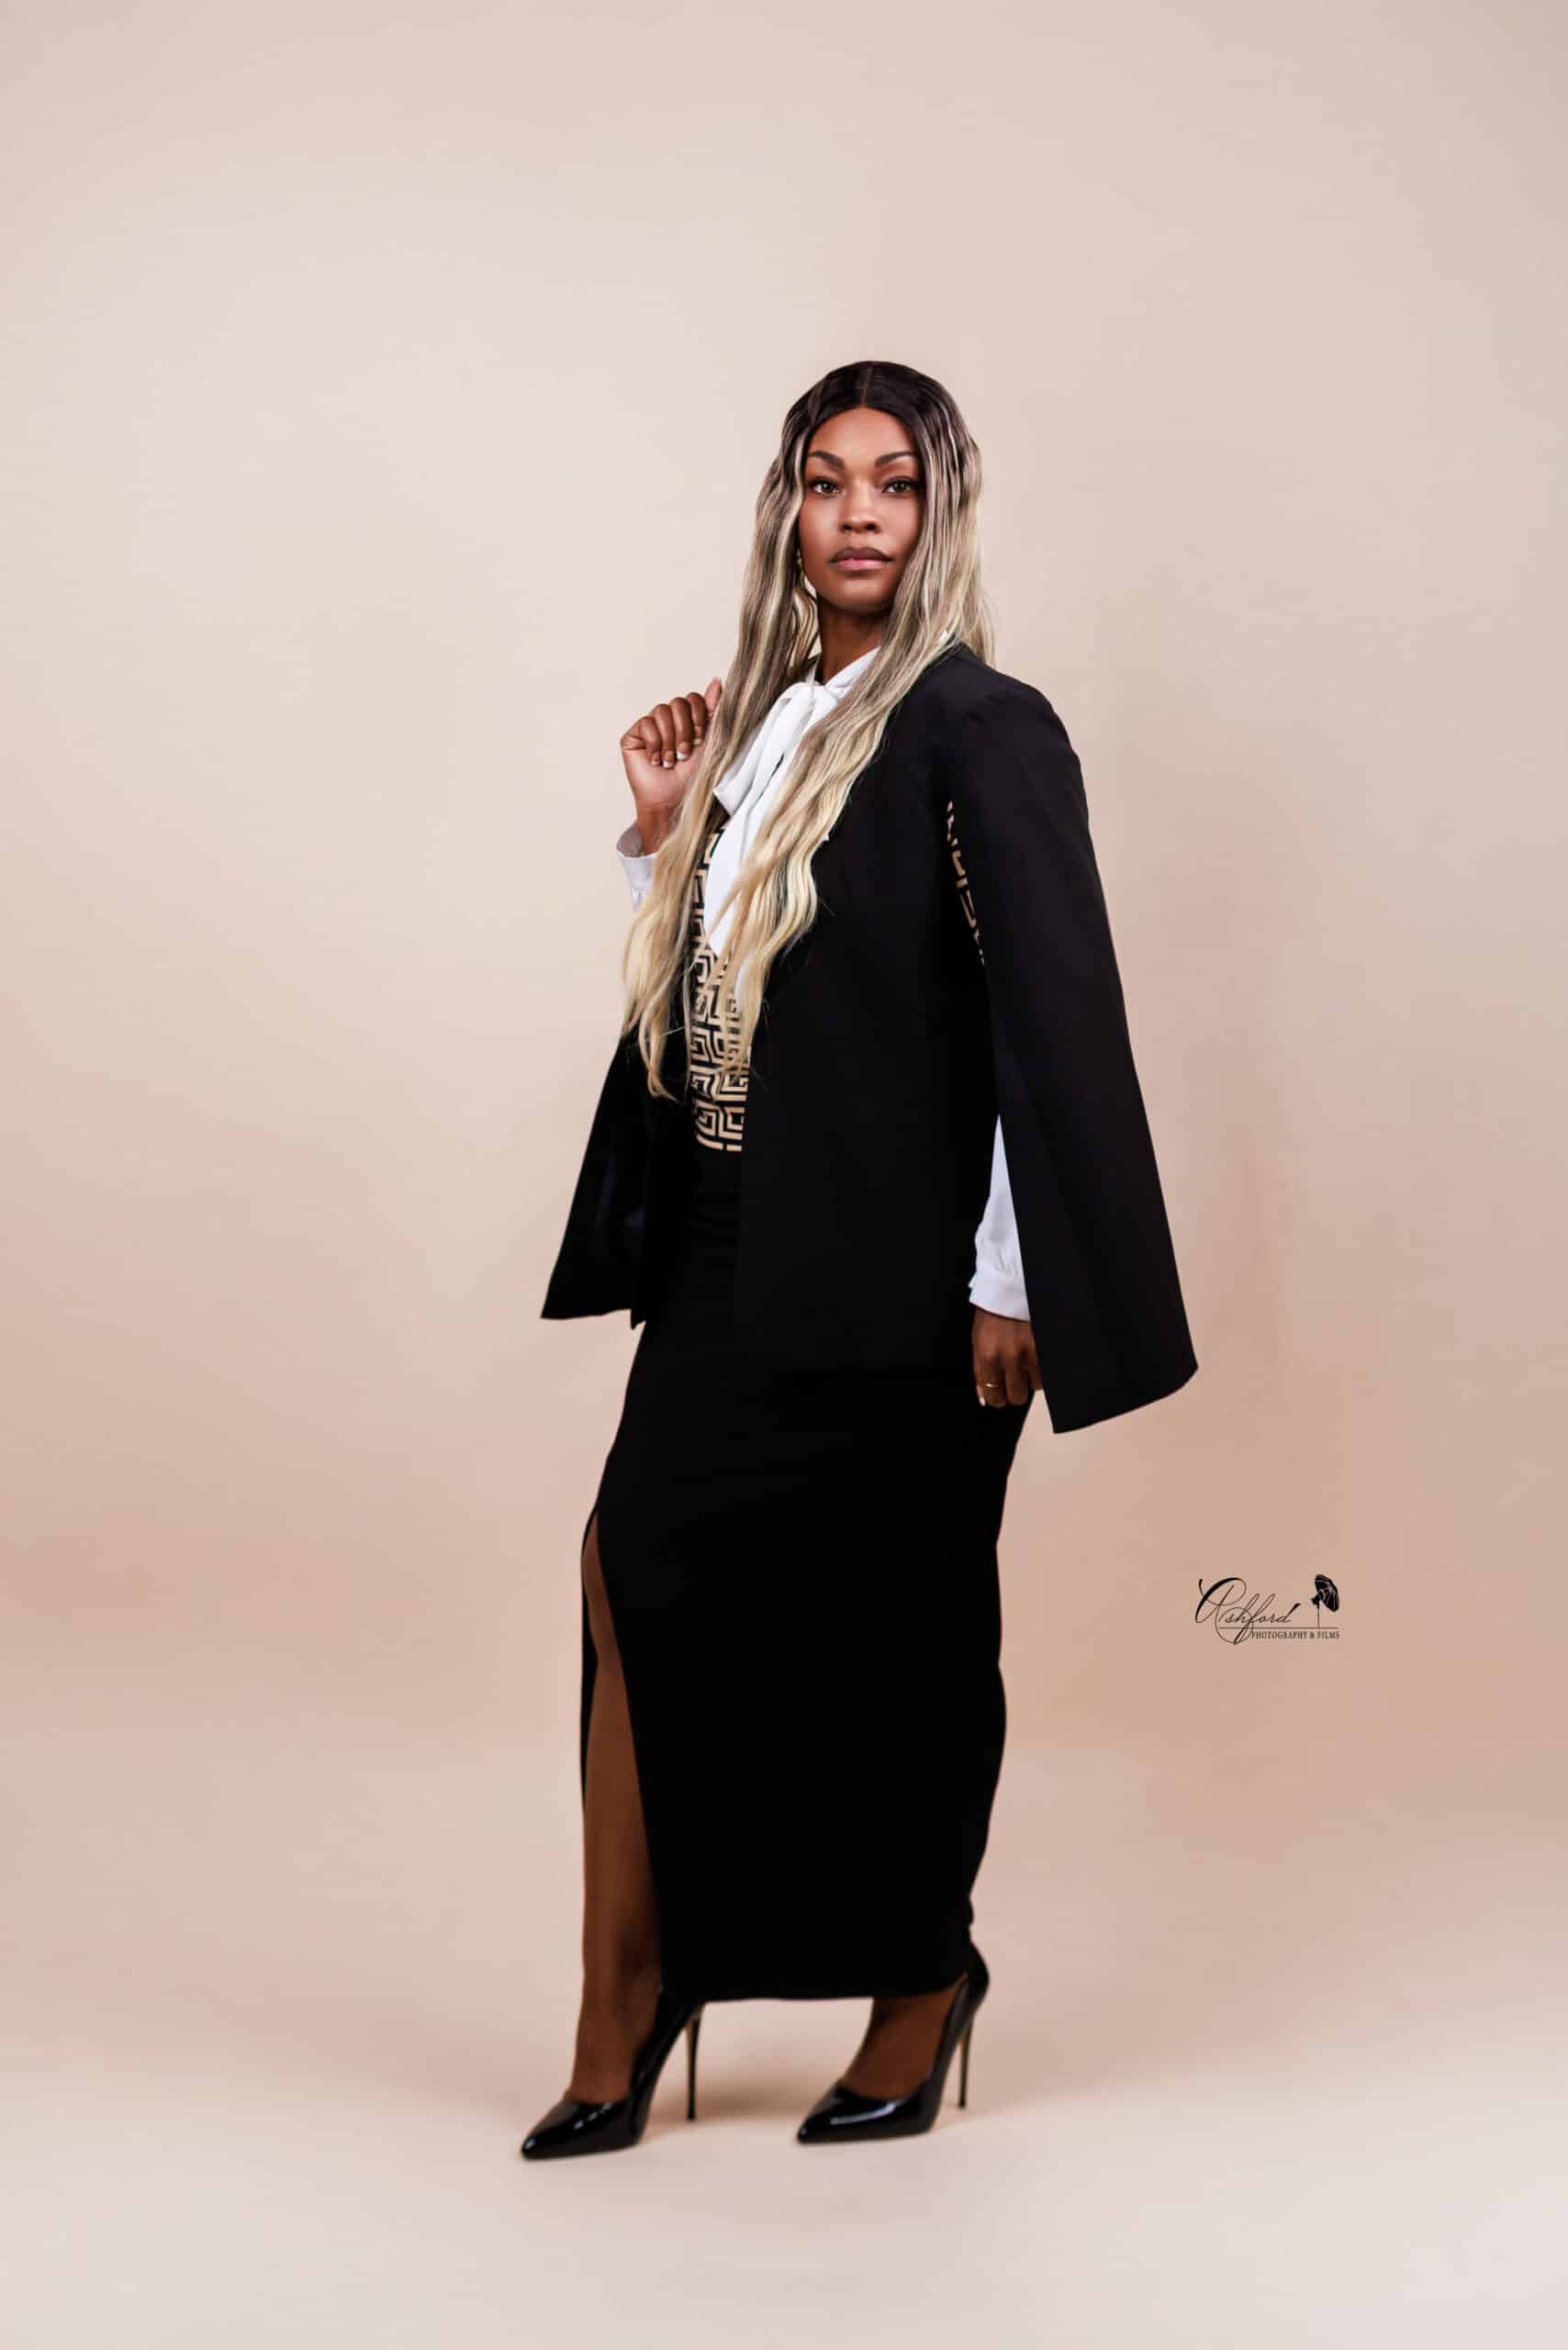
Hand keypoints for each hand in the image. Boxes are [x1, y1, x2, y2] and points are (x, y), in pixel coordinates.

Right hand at [620, 676, 722, 849]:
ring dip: (670, 739)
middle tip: (685, 753)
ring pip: (661, 711)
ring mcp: (650, 727)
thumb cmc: (692, 777)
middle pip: (678, 702)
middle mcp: (669, 720)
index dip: (698, 715)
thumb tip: (717, 680)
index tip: (701, 738)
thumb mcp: (709, 742)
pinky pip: (646, 724)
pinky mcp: (634, 736)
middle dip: (685, 729)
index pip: (693, 699)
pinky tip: (656, 761)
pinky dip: (654, 744)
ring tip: (671, 761)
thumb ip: (713, 711)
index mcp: (688, 720)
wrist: (672, 800)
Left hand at [972, 1306, 1040, 1407]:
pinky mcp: (1047, 1346)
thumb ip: (980, 1370)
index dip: (997, 1398)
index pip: (993, 1396)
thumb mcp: (978, 1340)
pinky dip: (1043, 1367)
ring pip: (1035, 1386)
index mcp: (987, 1356)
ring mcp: (1031, 1351)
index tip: (1000, 1394)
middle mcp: (1009, 1356)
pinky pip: (1048, 1372)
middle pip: (1016, 1397)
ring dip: (1031, 1377)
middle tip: (1015, 1377)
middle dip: (1015, 1390)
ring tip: (1026, 1359)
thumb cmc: (992, 1313)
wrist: (1012, 1286)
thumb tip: (983, 1397)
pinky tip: (1036, 1353)